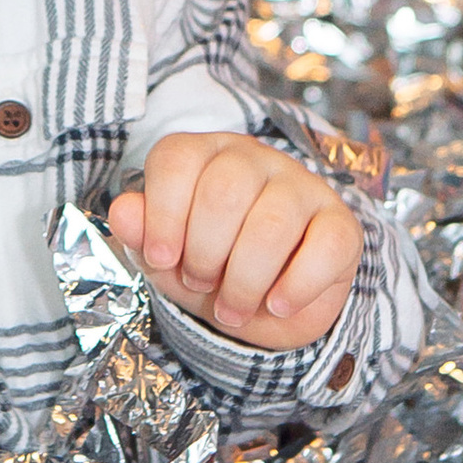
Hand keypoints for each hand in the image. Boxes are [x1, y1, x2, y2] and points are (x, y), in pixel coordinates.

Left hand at [108, 131, 359, 349]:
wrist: (266, 307)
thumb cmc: (209, 268)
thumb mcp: (166, 257)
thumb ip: (140, 233)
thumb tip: (121, 212)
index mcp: (205, 153)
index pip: (178, 158)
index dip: (162, 214)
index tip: (161, 258)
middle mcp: (255, 158)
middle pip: (224, 191)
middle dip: (204, 253)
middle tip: (201, 284)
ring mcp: (302, 186)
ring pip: (273, 223)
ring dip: (245, 280)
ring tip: (231, 309)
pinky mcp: (341, 223)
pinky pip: (325, 247)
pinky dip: (296, 287)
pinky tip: (276, 305)